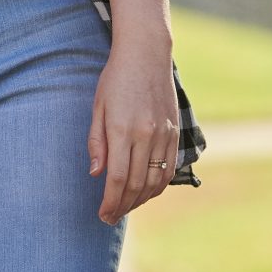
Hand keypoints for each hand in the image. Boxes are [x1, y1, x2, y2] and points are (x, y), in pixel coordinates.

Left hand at [88, 31, 180, 223]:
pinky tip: (146, 192)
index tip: (102, 214)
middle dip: (123, 206)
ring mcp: (164, 134)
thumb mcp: (98, 107)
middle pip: (137, 184)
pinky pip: (169, 167)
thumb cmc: (115, 78)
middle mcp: (146, 135)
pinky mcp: (175, 132)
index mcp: (123, 129)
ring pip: (155, 180)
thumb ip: (97, 142)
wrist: (147, 54)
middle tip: (110, 217)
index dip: (110, 202)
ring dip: (141, 200)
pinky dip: (158, 185)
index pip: (118, 178)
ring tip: (126, 207)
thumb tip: (96, 174)